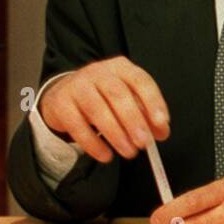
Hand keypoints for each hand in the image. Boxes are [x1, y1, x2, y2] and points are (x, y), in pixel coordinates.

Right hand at [37, 57, 169, 161]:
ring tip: (128, 152)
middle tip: (144, 143)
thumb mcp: (126, 100)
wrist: (64, 95)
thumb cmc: (103, 97)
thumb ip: (146, 114)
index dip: (153, 102)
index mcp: (121, 68)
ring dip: (115, 134)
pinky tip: (105, 155)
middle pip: (118, 94)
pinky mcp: (61, 104)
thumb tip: (161, 132)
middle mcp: (98, 72)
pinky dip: (93, 143)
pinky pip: (77, 125)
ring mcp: (77, 86)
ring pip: (97, 109)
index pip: (140, 80)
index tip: (162, 123)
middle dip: (133, 120)